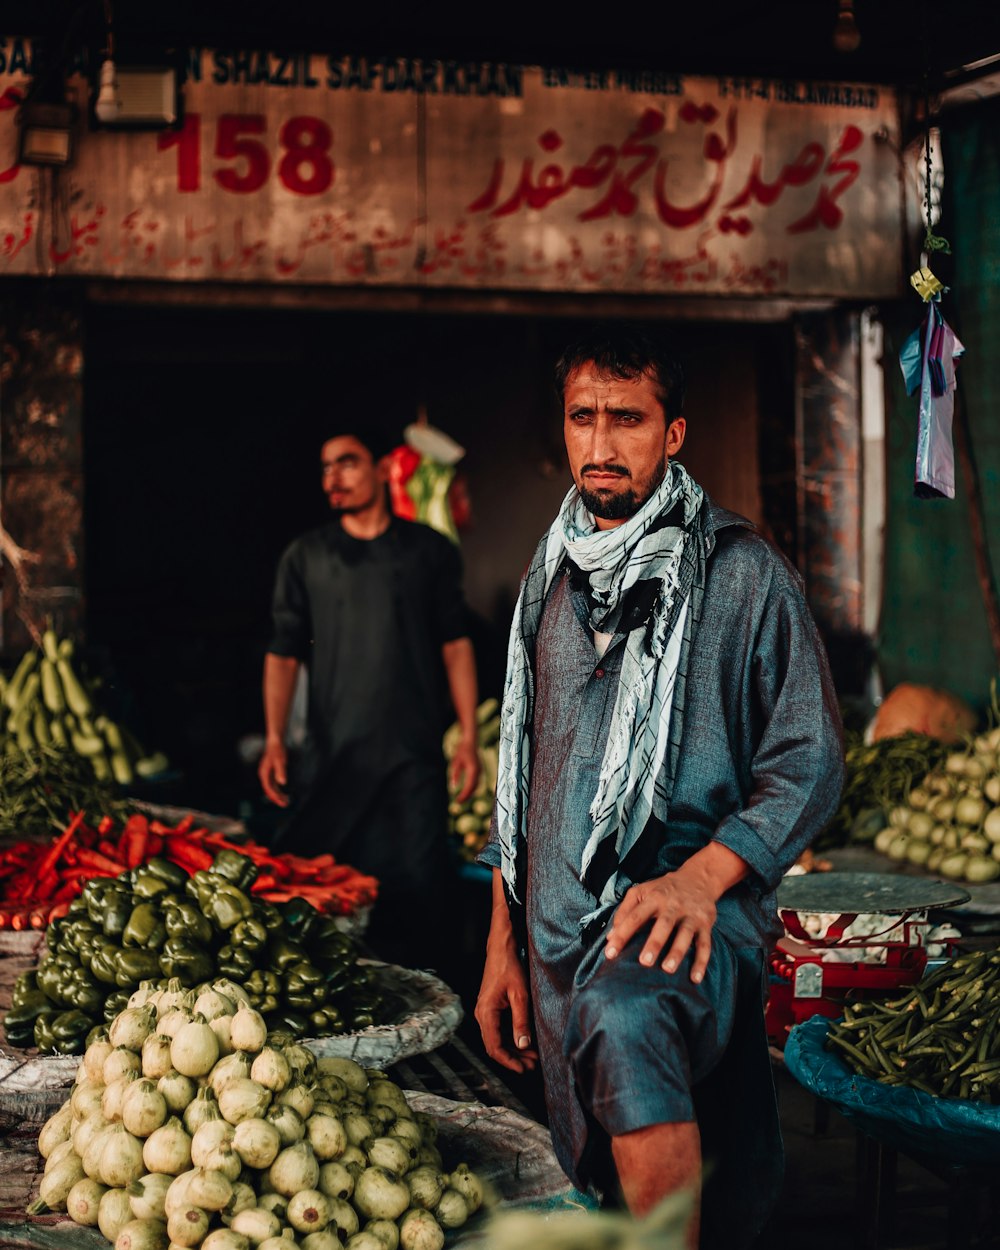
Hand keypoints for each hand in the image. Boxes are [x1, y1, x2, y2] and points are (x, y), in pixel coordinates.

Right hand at [258, 740, 289, 806]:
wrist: (276, 741)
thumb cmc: (278, 750)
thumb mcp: (280, 761)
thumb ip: (281, 771)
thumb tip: (282, 782)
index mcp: (264, 773)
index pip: (268, 789)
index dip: (275, 797)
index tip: (283, 803)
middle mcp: (264, 775)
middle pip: (269, 790)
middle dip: (277, 798)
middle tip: (286, 805)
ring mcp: (267, 774)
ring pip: (271, 788)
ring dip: (278, 795)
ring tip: (287, 801)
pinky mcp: (270, 772)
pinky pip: (273, 785)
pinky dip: (278, 790)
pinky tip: (284, 794)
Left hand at [449, 739, 479, 803]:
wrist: (470, 742)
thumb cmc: (462, 751)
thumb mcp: (455, 762)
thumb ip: (455, 774)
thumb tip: (453, 786)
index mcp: (473, 770)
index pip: (469, 786)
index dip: (464, 795)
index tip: (458, 801)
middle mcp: (478, 771)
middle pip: (474, 788)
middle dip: (467, 796)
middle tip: (458, 802)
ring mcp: (480, 771)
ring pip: (476, 786)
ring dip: (470, 793)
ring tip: (461, 798)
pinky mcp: (479, 770)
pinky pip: (477, 782)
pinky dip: (472, 788)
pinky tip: (466, 792)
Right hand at [475, 925, 537, 1073]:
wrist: (501, 948)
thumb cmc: (510, 967)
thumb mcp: (520, 995)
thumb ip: (521, 1021)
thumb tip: (523, 1044)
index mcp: (486, 1012)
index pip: (494, 1047)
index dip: (509, 1061)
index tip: (524, 1069)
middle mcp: (482, 1014)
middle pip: (494, 1046)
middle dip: (513, 1058)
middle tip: (533, 1065)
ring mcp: (485, 1011)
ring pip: (497, 1039)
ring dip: (513, 1049)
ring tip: (532, 1057)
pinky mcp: (491, 1008)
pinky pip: (499, 1030)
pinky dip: (512, 1038)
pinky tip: (526, 1042)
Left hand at [604, 864, 716, 983]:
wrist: (698, 878)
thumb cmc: (663, 889)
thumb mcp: (641, 891)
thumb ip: (625, 911)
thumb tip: (610, 936)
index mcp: (654, 898)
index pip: (635, 916)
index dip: (622, 934)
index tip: (610, 953)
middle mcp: (673, 905)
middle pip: (664, 924)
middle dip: (654, 943)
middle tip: (644, 962)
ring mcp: (691, 915)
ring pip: (685, 934)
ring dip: (677, 952)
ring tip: (668, 969)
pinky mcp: (705, 924)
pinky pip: (706, 944)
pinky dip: (702, 962)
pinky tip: (695, 978)